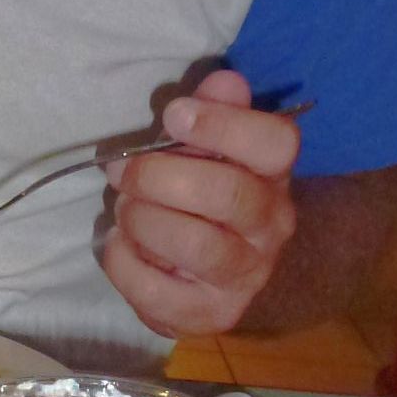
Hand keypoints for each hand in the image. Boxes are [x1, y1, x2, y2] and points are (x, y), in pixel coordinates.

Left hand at [101, 73, 300, 338]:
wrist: (226, 273)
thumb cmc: (209, 194)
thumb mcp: (215, 148)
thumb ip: (217, 111)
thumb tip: (223, 81)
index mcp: (274, 176)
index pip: (276, 145)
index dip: (223, 124)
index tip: (174, 115)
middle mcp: (270, 228)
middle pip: (229, 196)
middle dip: (160, 177)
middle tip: (124, 171)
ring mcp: (243, 278)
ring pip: (198, 246)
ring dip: (144, 220)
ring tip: (124, 209)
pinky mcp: (206, 316)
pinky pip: (157, 292)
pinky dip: (124, 262)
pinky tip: (120, 243)